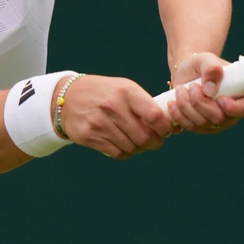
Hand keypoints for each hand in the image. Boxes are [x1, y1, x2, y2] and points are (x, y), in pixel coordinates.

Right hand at [56, 75, 175, 159]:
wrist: (68, 97)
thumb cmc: (105, 94)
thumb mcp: (125, 90)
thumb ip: (147, 106)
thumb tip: (176, 127)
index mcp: (126, 91)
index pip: (154, 116)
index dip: (165, 128)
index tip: (166, 131)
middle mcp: (113, 106)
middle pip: (144, 136)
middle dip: (155, 143)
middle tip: (155, 141)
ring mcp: (100, 122)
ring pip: (132, 147)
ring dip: (139, 149)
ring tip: (137, 142)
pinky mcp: (90, 136)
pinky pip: (117, 153)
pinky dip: (125, 153)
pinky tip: (123, 145)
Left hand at [168, 52, 243, 134]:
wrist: (187, 72)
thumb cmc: (201, 64)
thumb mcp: (206, 59)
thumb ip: (211, 68)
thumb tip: (210, 90)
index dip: (236, 108)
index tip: (220, 98)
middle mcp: (234, 111)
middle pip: (221, 118)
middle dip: (200, 102)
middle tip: (192, 86)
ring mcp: (219, 122)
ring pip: (203, 124)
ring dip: (187, 106)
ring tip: (180, 89)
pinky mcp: (203, 127)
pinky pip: (191, 127)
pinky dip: (179, 115)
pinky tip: (172, 103)